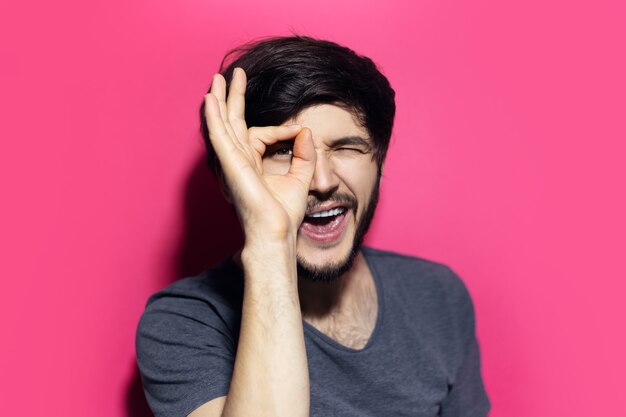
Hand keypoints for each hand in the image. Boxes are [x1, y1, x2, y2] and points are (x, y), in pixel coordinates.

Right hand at [204, 68, 315, 242]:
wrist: (276, 233)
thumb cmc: (284, 213)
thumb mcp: (301, 176)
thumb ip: (304, 153)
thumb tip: (305, 130)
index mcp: (252, 164)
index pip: (261, 134)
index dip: (282, 129)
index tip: (298, 131)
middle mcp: (239, 161)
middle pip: (233, 122)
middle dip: (232, 97)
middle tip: (233, 74)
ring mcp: (233, 162)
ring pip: (223, 124)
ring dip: (219, 100)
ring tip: (217, 79)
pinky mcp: (231, 165)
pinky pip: (220, 136)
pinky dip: (214, 117)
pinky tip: (210, 100)